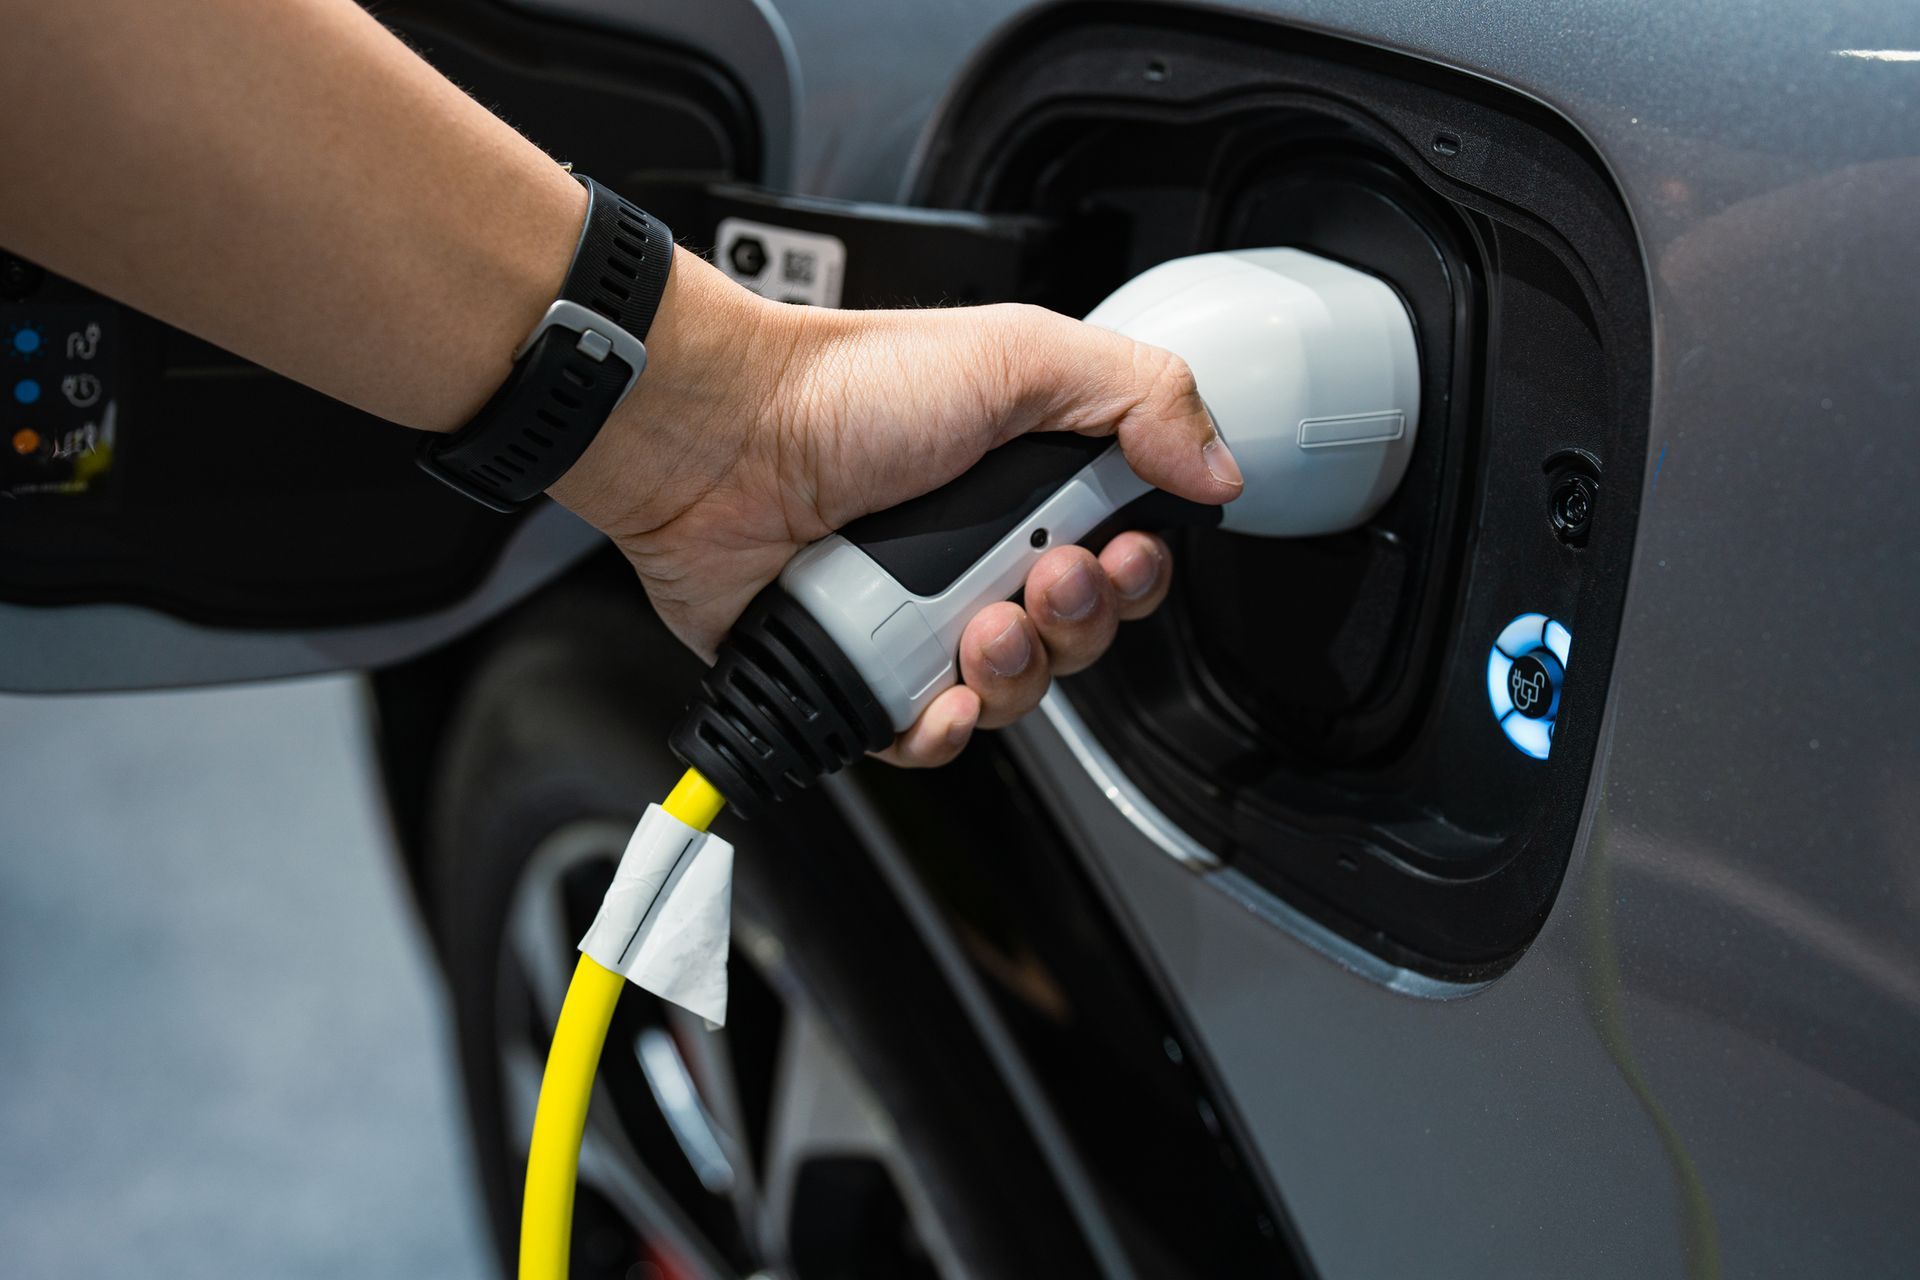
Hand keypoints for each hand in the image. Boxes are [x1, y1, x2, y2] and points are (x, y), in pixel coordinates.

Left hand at [549, 249, 1241, 765]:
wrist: (719, 439)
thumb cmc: (846, 388)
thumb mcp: (1021, 356)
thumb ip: (1140, 396)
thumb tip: (1219, 468)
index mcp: (1023, 483)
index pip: (1120, 558)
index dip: (1135, 574)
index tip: (1118, 553)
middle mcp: (974, 555)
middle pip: (1076, 636)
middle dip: (1076, 622)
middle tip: (1040, 579)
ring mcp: (916, 619)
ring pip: (1011, 694)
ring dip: (1014, 673)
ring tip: (975, 627)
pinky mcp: (859, 673)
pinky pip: (924, 736)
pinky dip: (939, 729)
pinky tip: (934, 696)